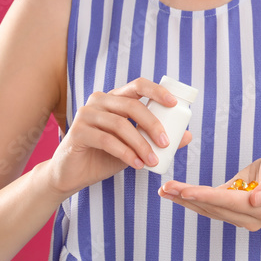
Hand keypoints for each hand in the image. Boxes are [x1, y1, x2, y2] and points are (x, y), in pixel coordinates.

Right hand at [45, 77, 192, 196]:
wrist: (72, 175)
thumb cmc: (105, 157)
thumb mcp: (135, 148)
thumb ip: (157, 140)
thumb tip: (189, 135)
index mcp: (114, 98)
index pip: (138, 85)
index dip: (157, 91)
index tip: (174, 104)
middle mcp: (99, 101)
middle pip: (132, 105)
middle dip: (153, 124)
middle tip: (166, 143)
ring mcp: (86, 114)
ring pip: (120, 124)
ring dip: (140, 144)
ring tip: (153, 161)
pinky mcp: (76, 132)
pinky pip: (106, 140)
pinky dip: (125, 153)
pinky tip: (136, 165)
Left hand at [158, 141, 260, 231]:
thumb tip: (256, 201)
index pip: (229, 201)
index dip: (206, 197)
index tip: (186, 192)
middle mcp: (251, 217)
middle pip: (214, 207)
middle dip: (188, 198)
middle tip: (166, 187)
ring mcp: (242, 216)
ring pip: (208, 209)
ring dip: (185, 200)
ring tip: (165, 190)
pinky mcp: (235, 209)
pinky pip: (211, 205)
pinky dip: (192, 199)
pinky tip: (176, 193)